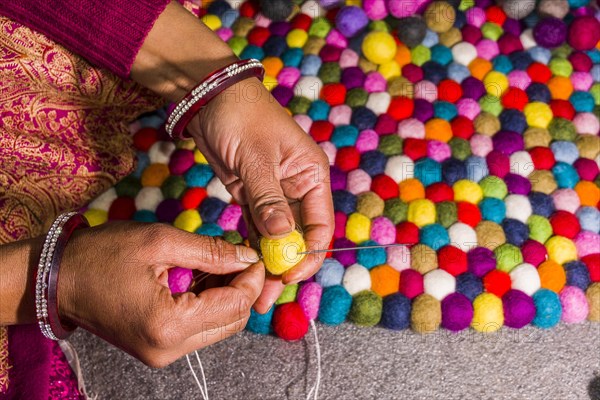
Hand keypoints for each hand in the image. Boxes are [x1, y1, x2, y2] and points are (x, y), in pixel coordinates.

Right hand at [58, 222, 262, 367]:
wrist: (56, 280)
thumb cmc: (101, 255)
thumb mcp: (159, 241)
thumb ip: (210, 251)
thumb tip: (247, 257)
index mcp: (169, 324)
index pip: (235, 305)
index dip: (252, 278)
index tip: (255, 253)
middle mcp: (170, 349)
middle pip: (233, 321)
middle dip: (243, 287)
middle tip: (240, 256)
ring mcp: (164, 353)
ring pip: (219, 326)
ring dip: (227, 295)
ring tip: (217, 262)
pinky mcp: (159, 349)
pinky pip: (199, 329)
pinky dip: (208, 304)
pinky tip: (201, 277)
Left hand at [188, 77, 333, 312]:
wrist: (210, 97)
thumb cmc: (241, 117)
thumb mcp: (256, 159)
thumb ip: (268, 201)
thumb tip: (282, 239)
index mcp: (312, 175)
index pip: (319, 225)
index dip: (307, 254)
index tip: (288, 275)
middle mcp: (298, 188)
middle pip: (299, 237)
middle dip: (285, 266)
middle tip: (267, 295)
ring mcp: (275, 194)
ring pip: (277, 237)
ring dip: (268, 263)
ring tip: (255, 293)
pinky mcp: (252, 196)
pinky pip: (257, 228)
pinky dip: (252, 248)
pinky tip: (246, 269)